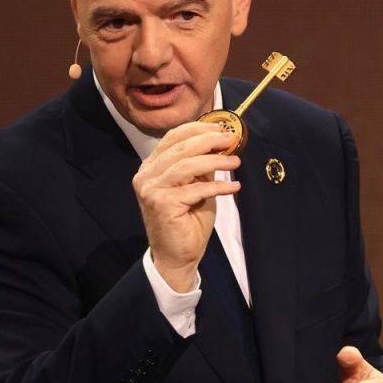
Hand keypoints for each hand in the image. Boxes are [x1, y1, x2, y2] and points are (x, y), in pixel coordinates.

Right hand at [132, 121, 240, 290]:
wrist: (177, 255)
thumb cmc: (188, 221)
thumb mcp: (197, 186)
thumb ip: (202, 166)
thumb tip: (221, 144)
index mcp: (152, 167)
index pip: (172, 138)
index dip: (197, 128)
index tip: (220, 127)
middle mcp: (146, 175)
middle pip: (180, 148)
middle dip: (208, 140)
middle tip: (230, 140)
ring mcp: (151, 189)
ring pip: (187, 165)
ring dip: (216, 161)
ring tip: (236, 161)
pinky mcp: (161, 203)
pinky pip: (195, 189)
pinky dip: (218, 186)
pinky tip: (233, 187)